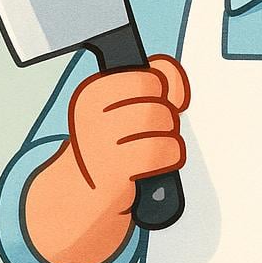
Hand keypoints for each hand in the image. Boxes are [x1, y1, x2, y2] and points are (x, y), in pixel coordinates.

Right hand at [65, 54, 188, 213]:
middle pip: (160, 104)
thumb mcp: (123, 105)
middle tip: (151, 131)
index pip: (151, 78)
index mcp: (95, 91)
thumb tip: (175, 75)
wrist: (86, 187)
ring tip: (150, 146)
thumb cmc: (111, 141)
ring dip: (168, 138)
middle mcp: (95, 113)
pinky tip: (155, 161)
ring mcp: (104, 142)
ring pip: (165, 126)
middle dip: (166, 118)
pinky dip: (170, 155)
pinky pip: (166, 150)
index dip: (164, 91)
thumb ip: (151, 81)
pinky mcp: (118, 168)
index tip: (156, 102)